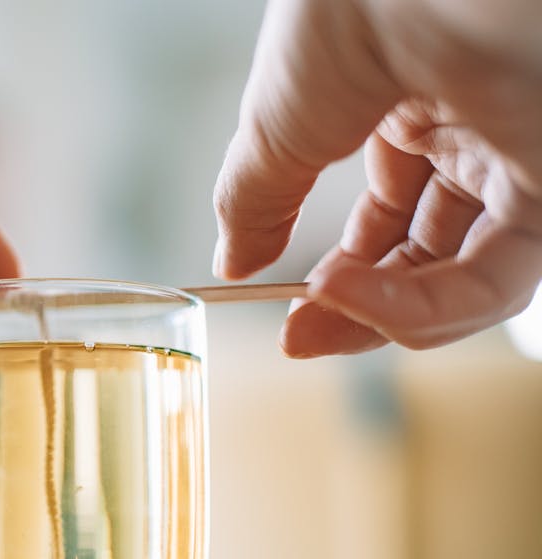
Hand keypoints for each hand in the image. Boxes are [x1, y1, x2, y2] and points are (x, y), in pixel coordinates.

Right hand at [213, 0, 541, 355]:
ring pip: (466, 283)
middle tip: (302, 336)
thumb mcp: (274, 127)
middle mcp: (475, 138)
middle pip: (428, 258)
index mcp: (413, 109)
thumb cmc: (339, 17)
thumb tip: (234, 259)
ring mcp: (518, 161)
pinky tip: (352, 296)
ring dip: (384, 315)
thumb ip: (255, 201)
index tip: (287, 308)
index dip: (340, 271)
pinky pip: (495, 279)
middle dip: (358, 309)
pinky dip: (421, 306)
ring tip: (321, 313)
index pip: (391, 216)